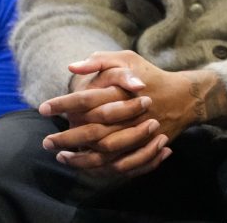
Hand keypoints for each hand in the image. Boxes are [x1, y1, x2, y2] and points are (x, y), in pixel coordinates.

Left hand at [39, 51, 226, 177]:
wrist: (183, 97)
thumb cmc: (150, 75)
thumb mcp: (127, 59)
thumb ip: (100, 60)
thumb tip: (72, 67)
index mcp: (122, 90)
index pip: (86, 98)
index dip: (63, 104)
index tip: (43, 108)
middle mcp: (129, 113)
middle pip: (92, 129)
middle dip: (65, 137)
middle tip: (46, 141)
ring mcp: (137, 133)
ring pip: (103, 151)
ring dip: (79, 156)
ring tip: (59, 155)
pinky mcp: (143, 147)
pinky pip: (118, 163)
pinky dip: (99, 166)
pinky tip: (83, 163)